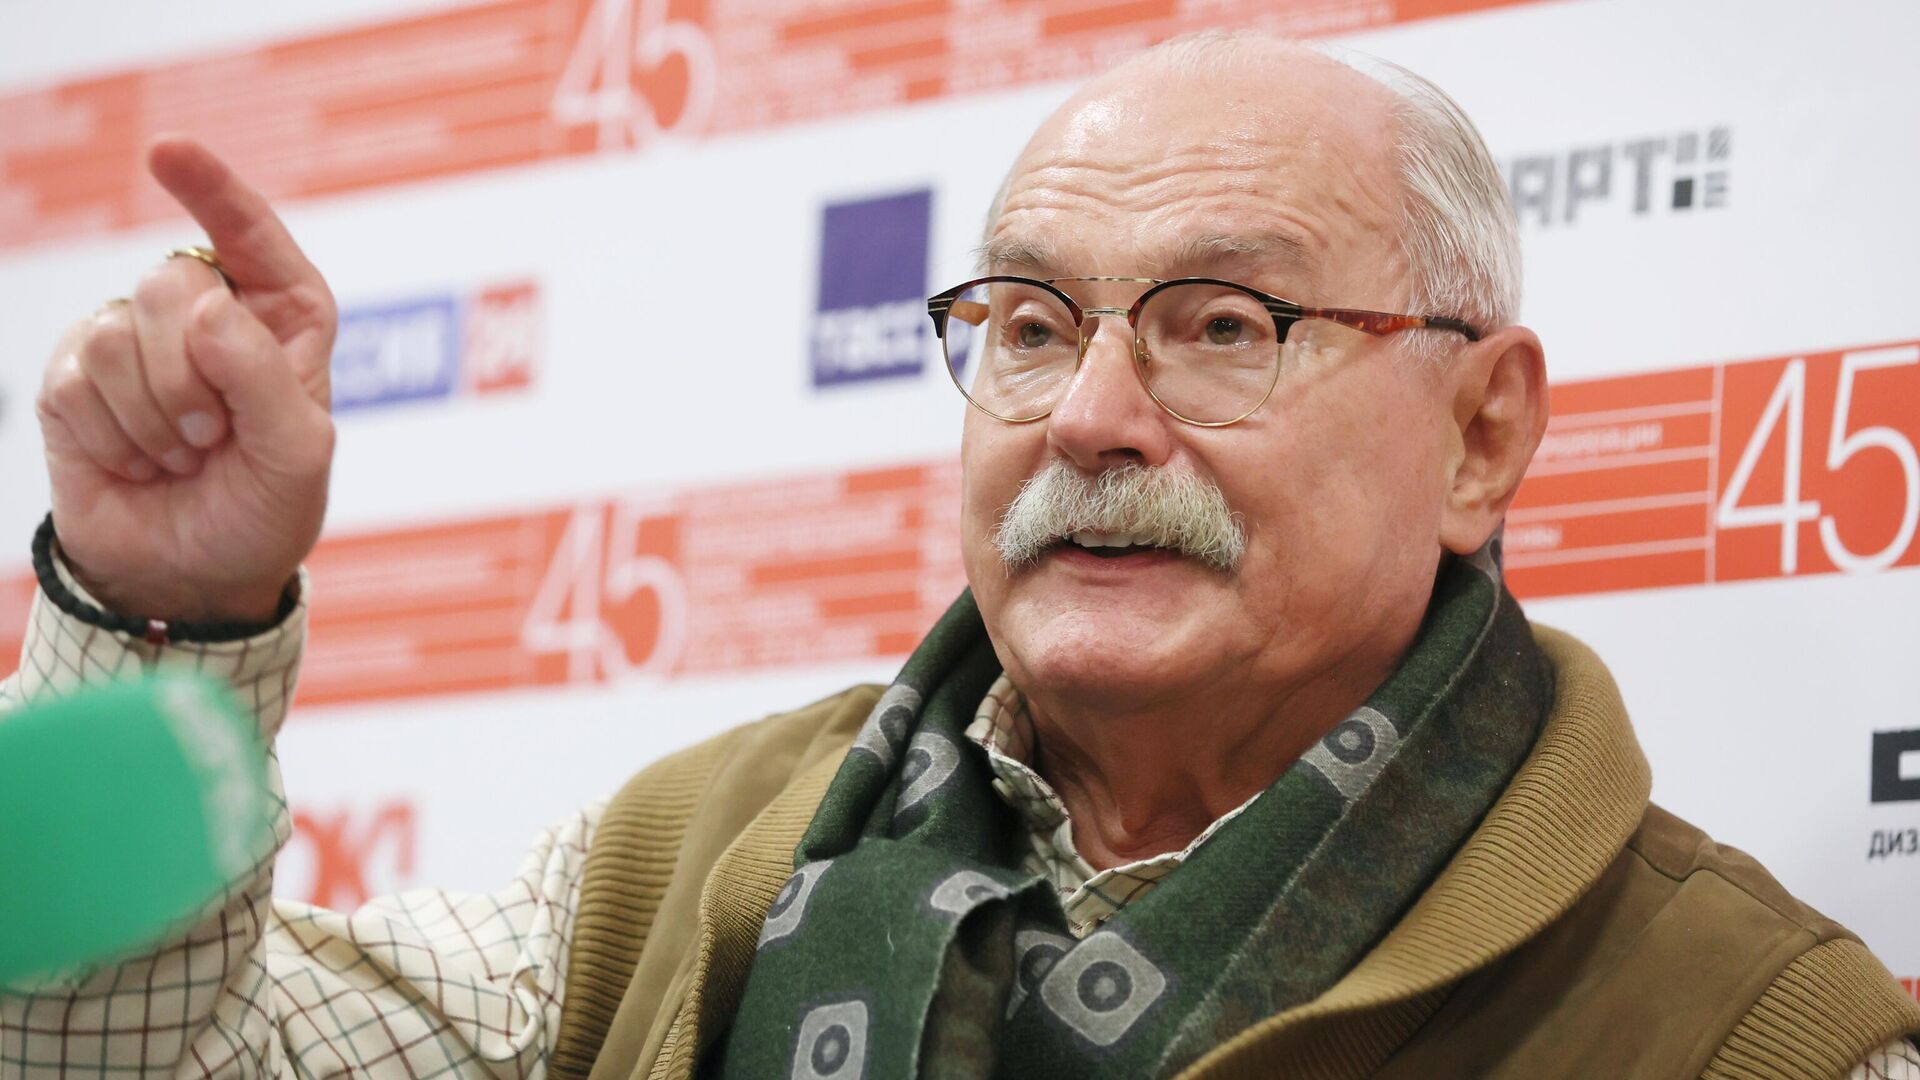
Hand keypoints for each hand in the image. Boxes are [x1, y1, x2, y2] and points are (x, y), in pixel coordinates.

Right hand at [34, 137, 336, 623]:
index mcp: (281, 321)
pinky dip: (114, 434)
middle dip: (193, 374)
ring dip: (156, 415)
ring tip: (183, 454)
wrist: (193, 576)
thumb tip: (207, 307)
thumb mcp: (296, 455)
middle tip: (215, 436)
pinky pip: (79, 374)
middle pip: (174, 283)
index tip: (168, 151)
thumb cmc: (265, 512)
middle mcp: (207, 318)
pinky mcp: (77, 377)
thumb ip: (265, 379)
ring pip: (120, 330)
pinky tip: (138, 461)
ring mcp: (137, 342)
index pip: (252, 237)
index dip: (213, 190)